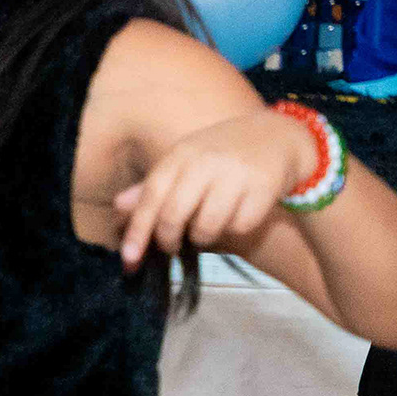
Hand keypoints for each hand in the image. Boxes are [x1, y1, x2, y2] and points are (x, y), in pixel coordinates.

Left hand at [110, 106, 310, 269]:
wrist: (277, 136)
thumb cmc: (222, 153)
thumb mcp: (186, 160)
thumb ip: (155, 184)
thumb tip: (119, 206)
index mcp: (182, 154)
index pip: (151, 195)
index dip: (137, 230)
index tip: (129, 259)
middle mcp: (206, 162)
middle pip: (174, 215)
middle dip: (168, 240)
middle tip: (171, 247)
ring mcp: (236, 174)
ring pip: (206, 227)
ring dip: (202, 238)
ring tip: (206, 229)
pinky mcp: (263, 188)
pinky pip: (238, 227)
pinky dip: (234, 230)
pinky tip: (236, 216)